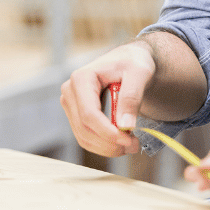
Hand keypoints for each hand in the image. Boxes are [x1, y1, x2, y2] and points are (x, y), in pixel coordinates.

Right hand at [60, 41, 155, 156]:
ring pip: (83, 137)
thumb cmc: (133, 63)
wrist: (128, 62)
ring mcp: (70, 104)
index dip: (107, 132)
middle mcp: (70, 91)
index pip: (89, 114)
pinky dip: (103, 145)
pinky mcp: (76, 114)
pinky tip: (121, 141)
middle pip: (84, 128)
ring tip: (131, 143)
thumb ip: (131, 97)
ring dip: (107, 147)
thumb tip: (125, 126)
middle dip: (110, 143)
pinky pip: (85, 137)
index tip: (129, 140)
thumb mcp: (139, 74)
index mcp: (82, 78)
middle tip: (135, 145)